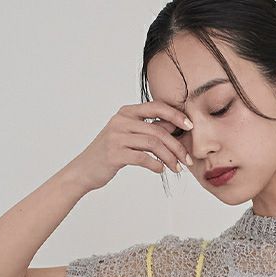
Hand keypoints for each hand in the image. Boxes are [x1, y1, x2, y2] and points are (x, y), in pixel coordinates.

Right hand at [64, 101, 194, 192]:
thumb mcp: (129, 136)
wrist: (84, 170)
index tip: (191, 127)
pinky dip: (155, 165)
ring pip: (153, 144)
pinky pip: (142, 158)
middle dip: (177, 146)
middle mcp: (121, 121)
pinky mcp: (114, 154)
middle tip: (188, 160)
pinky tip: (160, 170)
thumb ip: (149, 129)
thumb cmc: (110, 153)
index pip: (156, 107)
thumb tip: (176, 124)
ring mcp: (116, 136)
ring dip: (169, 158)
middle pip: (158, 130)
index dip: (176, 115)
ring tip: (177, 169)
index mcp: (126, 112)